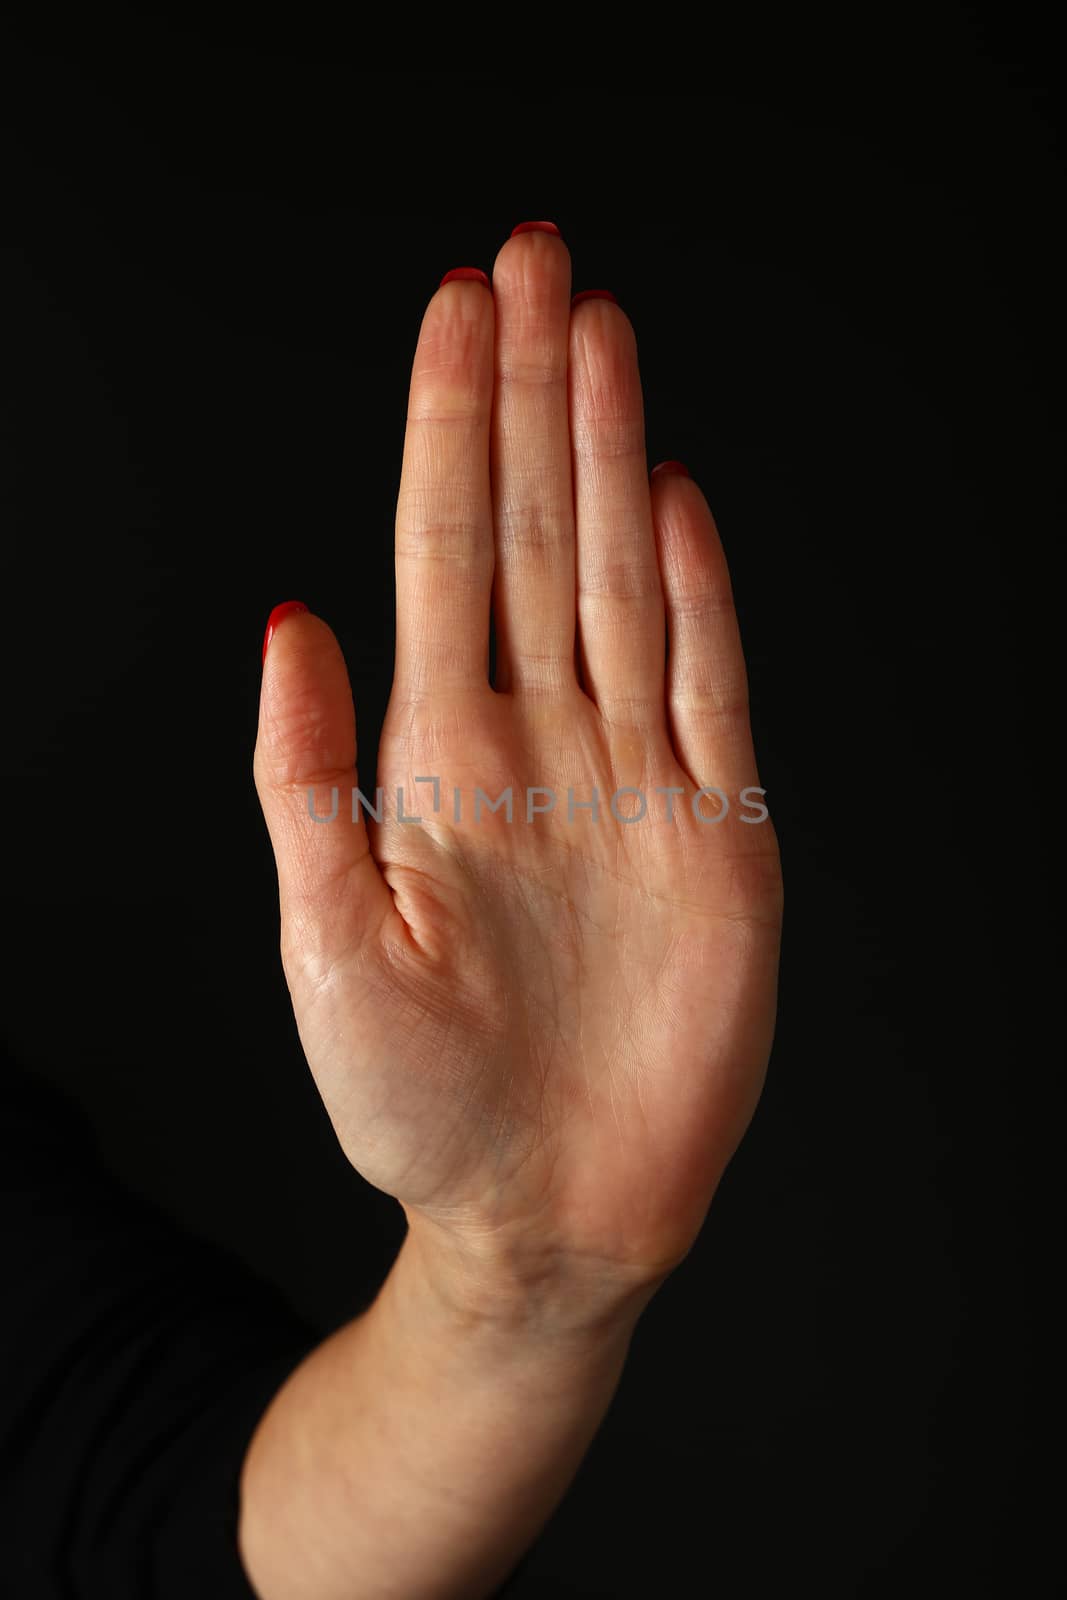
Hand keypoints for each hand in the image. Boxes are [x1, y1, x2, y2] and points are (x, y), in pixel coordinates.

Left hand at [254, 226, 782, 1334]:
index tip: (454, 311)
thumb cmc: (419, 1103)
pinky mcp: (719, 835)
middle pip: (538, 537)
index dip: (449, 431)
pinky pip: (711, 691)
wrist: (543, 1212)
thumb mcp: (325, 942)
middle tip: (532, 261)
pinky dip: (701, 596)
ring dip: (611, 457)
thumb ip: (305, 778)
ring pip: (624, 583)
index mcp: (441, 761)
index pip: (446, 556)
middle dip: (531, 398)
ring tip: (599, 334)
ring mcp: (634, 780)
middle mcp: (541, 744)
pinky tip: (676, 499)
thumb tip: (286, 617)